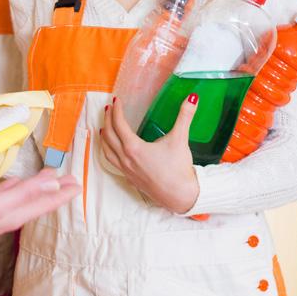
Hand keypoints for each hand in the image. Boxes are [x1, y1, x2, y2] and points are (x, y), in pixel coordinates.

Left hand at [99, 94, 199, 213]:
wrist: (181, 196)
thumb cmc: (179, 169)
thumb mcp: (180, 139)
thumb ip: (185, 116)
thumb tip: (192, 98)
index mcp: (134, 148)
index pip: (119, 124)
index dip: (116, 111)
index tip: (117, 101)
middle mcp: (126, 159)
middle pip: (109, 135)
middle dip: (107, 119)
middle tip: (109, 108)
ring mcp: (126, 169)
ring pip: (107, 149)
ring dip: (104, 136)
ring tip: (104, 126)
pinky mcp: (130, 178)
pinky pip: (112, 161)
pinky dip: (108, 150)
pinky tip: (112, 148)